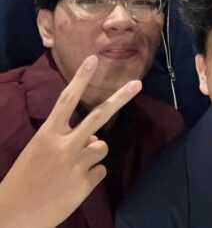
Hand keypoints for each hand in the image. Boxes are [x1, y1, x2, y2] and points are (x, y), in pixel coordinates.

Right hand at [0, 55, 140, 227]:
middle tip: (138, 83)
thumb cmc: (26, 179)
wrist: (12, 215)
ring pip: (102, 147)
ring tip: (71, 169)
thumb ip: (67, 139)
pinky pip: (100, 170)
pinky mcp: (87, 182)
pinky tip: (73, 185)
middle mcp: (64, 145)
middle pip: (99, 116)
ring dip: (93, 154)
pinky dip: (91, 176)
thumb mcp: (40, 152)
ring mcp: (77, 163)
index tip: (93, 59)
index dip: (80, 79)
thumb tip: (95, 138)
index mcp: (47, 135)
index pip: (66, 100)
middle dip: (120, 98)